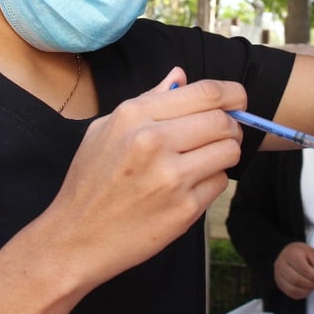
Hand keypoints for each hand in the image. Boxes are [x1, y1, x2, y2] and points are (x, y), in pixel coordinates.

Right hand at [47, 67, 245, 286]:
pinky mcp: (183, 209)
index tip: (238, 100)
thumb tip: (180, 76)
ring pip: (229, 151)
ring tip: (204, 161)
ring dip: (224, 154)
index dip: (232, 94)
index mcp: (135, 115)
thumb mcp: (105, 130)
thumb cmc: (89, 183)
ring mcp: (171, 177)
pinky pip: (219, 184)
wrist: (75, 238)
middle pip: (223, 121)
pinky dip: (211, 183)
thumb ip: (148, 101)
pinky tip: (188, 188)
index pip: (206, 93)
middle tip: (222, 136)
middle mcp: (154, 141)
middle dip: (231, 127)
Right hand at [273, 242, 313, 299]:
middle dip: (311, 284)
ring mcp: (278, 276)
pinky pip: (292, 293)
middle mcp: (281, 265)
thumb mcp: (311, 252)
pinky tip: (308, 288)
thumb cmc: (301, 253)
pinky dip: (303, 293)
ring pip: (294, 289)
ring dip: (307, 289)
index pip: (303, 268)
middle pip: (297, 280)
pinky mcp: (280, 284)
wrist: (290, 254)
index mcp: (289, 254)